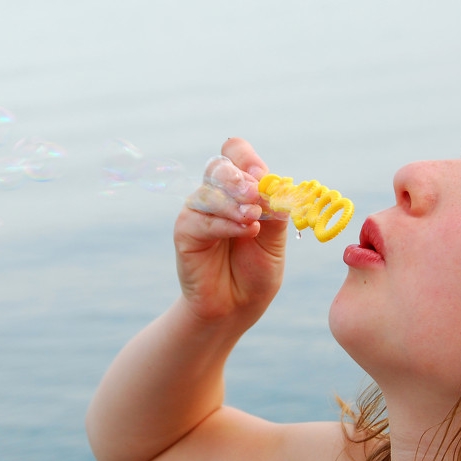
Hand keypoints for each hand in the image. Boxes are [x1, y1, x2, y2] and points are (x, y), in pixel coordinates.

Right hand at [175, 138, 285, 324]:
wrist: (236, 306)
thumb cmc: (256, 270)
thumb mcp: (275, 238)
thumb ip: (273, 210)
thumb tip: (270, 183)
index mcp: (239, 189)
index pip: (236, 154)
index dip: (247, 158)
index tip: (262, 176)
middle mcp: (217, 194)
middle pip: (219, 167)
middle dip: (240, 178)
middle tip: (255, 195)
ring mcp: (198, 211)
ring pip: (210, 191)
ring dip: (235, 204)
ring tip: (253, 221)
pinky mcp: (185, 230)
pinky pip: (202, 217)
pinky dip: (226, 223)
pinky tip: (245, 231)